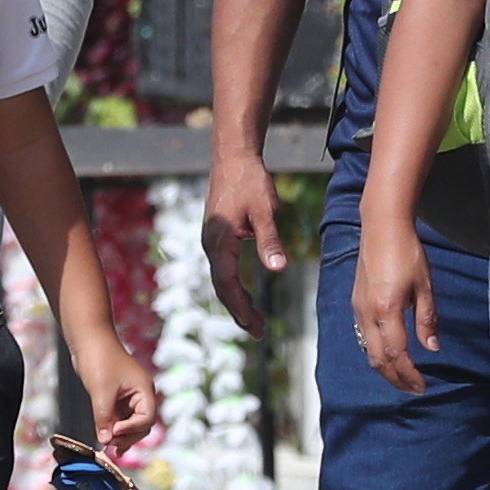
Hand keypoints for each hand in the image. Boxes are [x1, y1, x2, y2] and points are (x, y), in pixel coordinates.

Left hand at [76, 337, 162, 466]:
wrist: (88, 339)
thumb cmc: (99, 359)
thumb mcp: (101, 392)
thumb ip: (104, 418)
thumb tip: (105, 440)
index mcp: (144, 390)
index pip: (146, 419)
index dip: (131, 429)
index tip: (113, 432)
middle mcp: (140, 394)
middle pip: (142, 424)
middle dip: (128, 435)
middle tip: (111, 444)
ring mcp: (129, 396)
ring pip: (131, 423)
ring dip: (122, 435)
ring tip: (111, 447)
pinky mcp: (117, 396)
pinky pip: (121, 417)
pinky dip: (115, 427)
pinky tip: (108, 438)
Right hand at [199, 146, 287, 336]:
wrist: (233, 156)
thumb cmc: (249, 180)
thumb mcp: (265, 211)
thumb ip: (269, 240)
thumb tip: (278, 268)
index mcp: (219, 241)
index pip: (227, 284)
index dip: (240, 308)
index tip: (254, 327)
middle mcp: (211, 244)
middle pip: (222, 287)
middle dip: (239, 311)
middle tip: (259, 333)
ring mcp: (212, 240)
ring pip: (222, 279)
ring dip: (237, 301)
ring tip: (255, 321)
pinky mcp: (217, 236)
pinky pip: (224, 269)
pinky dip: (234, 286)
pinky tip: (246, 294)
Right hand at [353, 217, 437, 396]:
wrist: (381, 227)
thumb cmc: (407, 252)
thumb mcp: (425, 286)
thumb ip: (427, 319)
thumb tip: (432, 349)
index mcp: (386, 309)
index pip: (396, 353)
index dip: (409, 374)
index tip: (422, 385)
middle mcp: (367, 313)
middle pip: (377, 359)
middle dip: (395, 378)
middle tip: (413, 389)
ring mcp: (358, 308)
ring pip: (368, 350)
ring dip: (385, 368)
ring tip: (403, 376)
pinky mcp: (356, 303)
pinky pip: (364, 337)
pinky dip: (377, 352)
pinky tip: (390, 353)